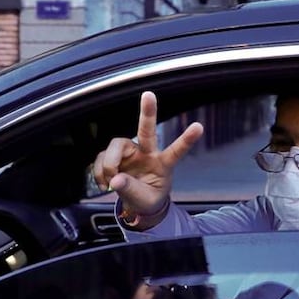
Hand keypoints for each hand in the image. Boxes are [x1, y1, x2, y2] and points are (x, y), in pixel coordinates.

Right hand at [92, 91, 203, 222]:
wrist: (136, 203)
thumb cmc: (147, 198)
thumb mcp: (144, 200)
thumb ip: (131, 190)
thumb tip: (115, 179)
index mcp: (162, 164)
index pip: (176, 151)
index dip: (186, 139)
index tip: (199, 127)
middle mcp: (147, 153)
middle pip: (146, 130)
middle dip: (148, 112)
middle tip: (149, 94)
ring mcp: (130, 152)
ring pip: (116, 144)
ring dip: (109, 163)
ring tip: (110, 182)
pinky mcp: (115, 155)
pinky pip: (102, 158)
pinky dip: (100, 171)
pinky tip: (105, 183)